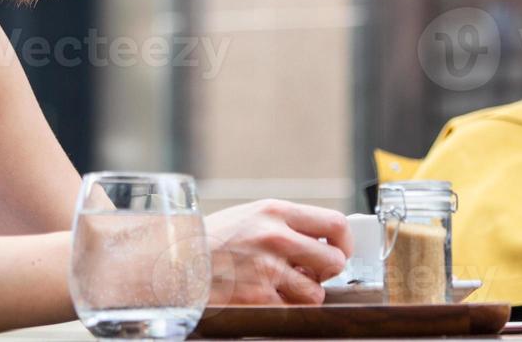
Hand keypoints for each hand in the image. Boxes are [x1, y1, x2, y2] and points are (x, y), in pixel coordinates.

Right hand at [203, 199, 352, 305]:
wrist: (176, 262)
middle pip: (334, 260)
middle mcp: (275, 237)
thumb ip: (283, 224)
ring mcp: (268, 269)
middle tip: (310, 272)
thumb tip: (321, 240)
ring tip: (280, 285)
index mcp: (274, 211)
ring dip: (303, 293)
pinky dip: (283, 307)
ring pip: (316, 292)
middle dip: (326, 271)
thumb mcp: (248, 216)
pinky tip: (264, 295)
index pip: (335, 223)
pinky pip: (292, 310)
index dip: (344, 242)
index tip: (339, 250)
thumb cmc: (211, 240)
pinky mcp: (260, 298)